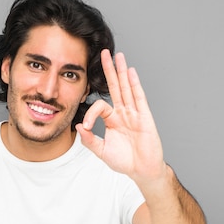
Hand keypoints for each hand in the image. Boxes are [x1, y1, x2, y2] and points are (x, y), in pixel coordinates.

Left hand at [76, 50, 167, 184]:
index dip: (90, 114)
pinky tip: (130, 72)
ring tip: (118, 56)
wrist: (142, 170)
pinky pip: (139, 98)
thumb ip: (89, 140)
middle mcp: (124, 113)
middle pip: (115, 87)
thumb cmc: (125, 161)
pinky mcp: (145, 117)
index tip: (85, 126)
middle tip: (104, 53)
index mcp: (113, 119)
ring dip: (122, 72)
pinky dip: (135, 85)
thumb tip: (78, 127)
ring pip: (127, 89)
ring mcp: (135, 113)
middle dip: (109, 70)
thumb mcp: (102, 151)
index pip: (100, 106)